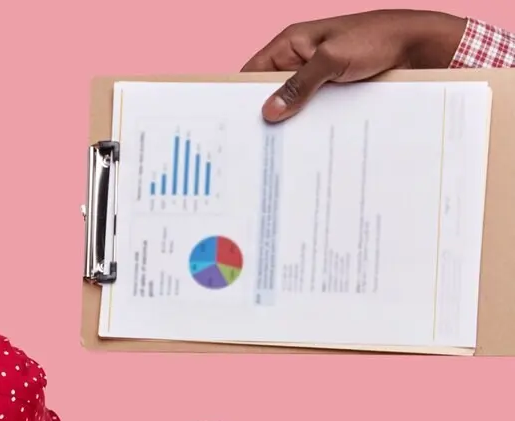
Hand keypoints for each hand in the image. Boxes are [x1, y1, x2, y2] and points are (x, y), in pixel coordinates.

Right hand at [243, 10, 467, 121]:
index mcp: (292, 43)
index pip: (253, 71)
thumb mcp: (332, 60)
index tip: (234, 122)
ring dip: (290, 122)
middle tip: (256, 142)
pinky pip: (314, 109)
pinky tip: (307, 142)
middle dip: (265, 113)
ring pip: (293, 104)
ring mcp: (317, 77)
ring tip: (280, 147)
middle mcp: (300, 60)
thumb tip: (270, 112)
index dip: (241, 94)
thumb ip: (299, 85)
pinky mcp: (334, 91)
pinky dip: (310, 124)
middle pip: (270, 91)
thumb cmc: (376, 38)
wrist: (419, 45)